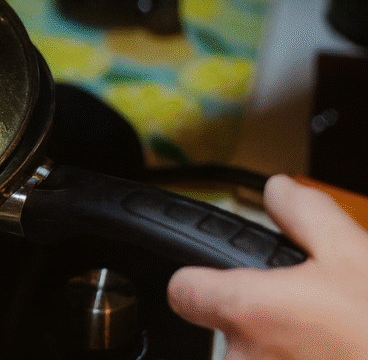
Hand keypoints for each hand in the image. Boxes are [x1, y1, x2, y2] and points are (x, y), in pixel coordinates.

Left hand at [168, 175, 367, 359]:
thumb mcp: (355, 253)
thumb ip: (305, 215)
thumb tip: (277, 191)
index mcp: (249, 311)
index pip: (184, 290)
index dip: (202, 280)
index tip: (221, 280)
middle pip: (230, 333)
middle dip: (266, 323)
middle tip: (317, 317)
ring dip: (289, 353)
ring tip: (339, 344)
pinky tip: (342, 356)